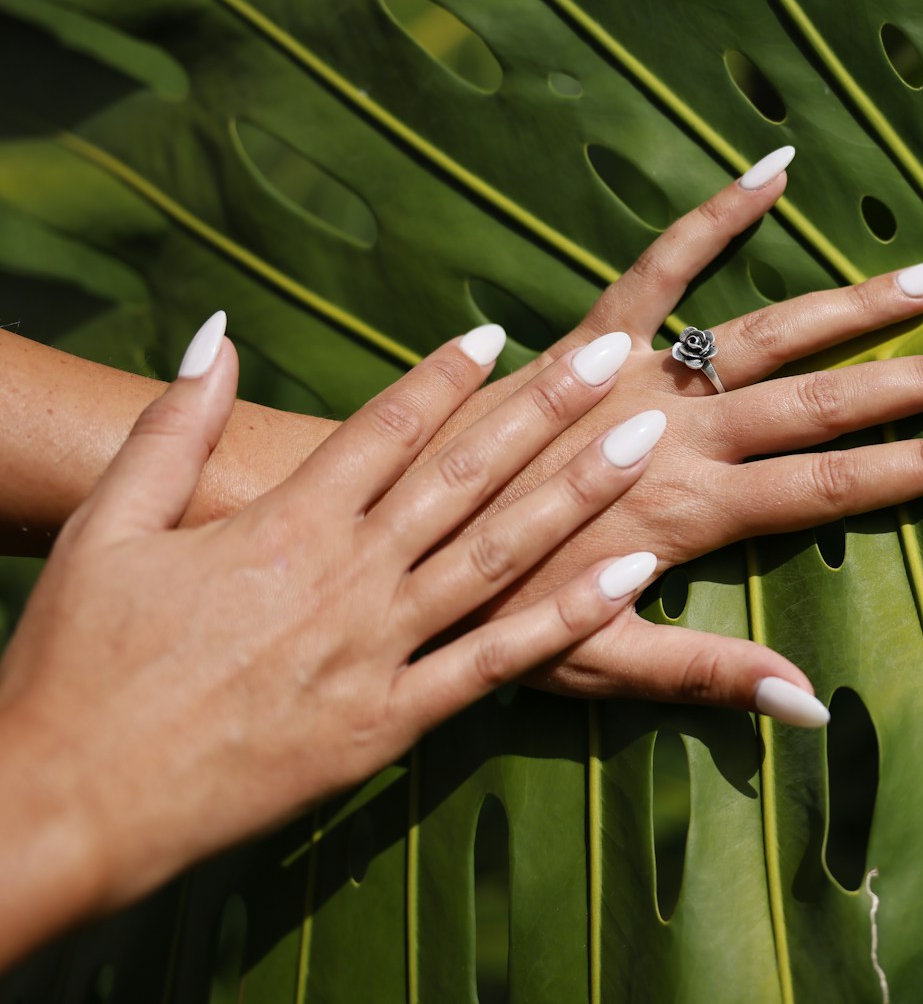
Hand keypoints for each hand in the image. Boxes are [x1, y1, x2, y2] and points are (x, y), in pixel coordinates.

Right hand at [0, 313, 693, 966]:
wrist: (72, 797)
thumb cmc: (79, 662)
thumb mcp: (106, 528)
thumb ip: (171, 428)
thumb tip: (215, 334)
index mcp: (283, 521)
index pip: (386, 426)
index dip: (445, 374)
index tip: (501, 333)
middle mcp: (346, 574)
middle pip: (465, 474)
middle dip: (545, 409)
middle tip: (614, 359)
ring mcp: (376, 649)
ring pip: (500, 554)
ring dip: (578, 494)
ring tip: (643, 443)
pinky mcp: (388, 722)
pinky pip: (496, 664)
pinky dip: (567, 619)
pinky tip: (628, 578)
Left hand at [420, 147, 922, 706]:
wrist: (387, 525)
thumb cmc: (484, 608)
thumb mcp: (595, 662)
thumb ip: (705, 674)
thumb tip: (812, 708)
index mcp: (692, 510)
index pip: (835, 485)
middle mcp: (680, 432)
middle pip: (825, 400)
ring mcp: (637, 376)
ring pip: (766, 333)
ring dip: (856, 304)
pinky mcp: (589, 336)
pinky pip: (657, 267)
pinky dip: (714, 219)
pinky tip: (773, 167)